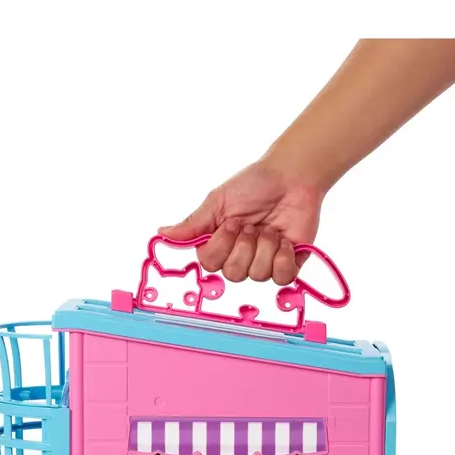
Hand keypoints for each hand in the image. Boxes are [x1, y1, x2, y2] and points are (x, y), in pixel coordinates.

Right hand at [158, 158, 324, 284]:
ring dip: (266, 246)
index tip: (232, 223)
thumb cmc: (254, 184)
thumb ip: (193, 223)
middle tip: (252, 225)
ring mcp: (264, 262)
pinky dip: (283, 258)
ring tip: (271, 228)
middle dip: (245, 247)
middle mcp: (240, 256)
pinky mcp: (288, 264)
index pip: (210, 264)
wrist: (291, 176)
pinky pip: (282, 278)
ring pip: (258, 275)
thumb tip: (162, 234)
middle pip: (234, 275)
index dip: (222, 247)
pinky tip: (285, 240)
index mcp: (220, 243)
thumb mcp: (218, 201)